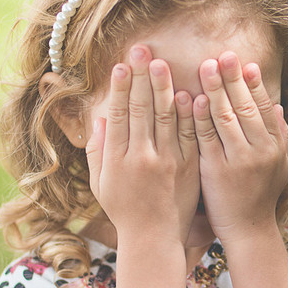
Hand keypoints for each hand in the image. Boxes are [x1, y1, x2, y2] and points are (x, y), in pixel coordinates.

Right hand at [86, 44, 199, 243]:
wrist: (153, 237)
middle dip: (140, 77)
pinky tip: (187, 93)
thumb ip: (98, 151)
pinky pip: (189, 135)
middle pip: (141, 109)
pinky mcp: (188, 167)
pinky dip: (188, 114)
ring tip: (161, 63)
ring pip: (165, 117)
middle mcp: (141, 157)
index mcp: (117, 160)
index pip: (118, 116)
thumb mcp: (100, 183)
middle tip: (142, 50)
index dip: (119, 89)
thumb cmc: (123, 209)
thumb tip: (99, 119)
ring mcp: (167, 162)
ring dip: (163, 87)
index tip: (120, 66)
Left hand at [193, 51, 287, 243]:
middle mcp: (260, 150)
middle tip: (223, 55)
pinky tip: (192, 98)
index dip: (254, 83)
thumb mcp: (279, 165)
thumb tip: (276, 107)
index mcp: (275, 146)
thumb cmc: (260, 196)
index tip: (245, 63)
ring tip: (205, 66)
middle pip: (245, 106)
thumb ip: (278, 136)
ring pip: (226, 117)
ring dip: (215, 89)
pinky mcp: (216, 170)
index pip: (263, 107)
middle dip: (233, 78)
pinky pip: (206, 137)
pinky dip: (200, 116)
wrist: (248, 230)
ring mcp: (238, 160)